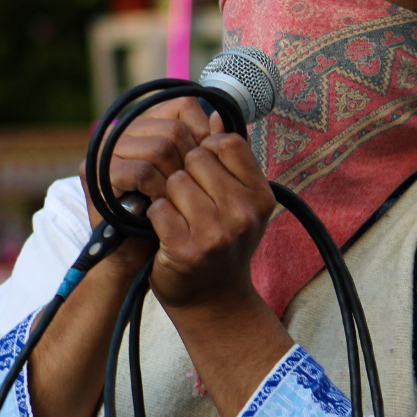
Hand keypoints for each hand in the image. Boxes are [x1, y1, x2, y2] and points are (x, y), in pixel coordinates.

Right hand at [82, 97, 220, 272]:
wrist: (139, 258)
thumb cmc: (176, 220)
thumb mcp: (200, 182)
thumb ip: (211, 151)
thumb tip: (221, 117)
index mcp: (150, 125)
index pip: (185, 107)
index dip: (204, 135)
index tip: (210, 166)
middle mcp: (127, 131)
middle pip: (175, 129)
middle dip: (190, 162)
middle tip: (194, 191)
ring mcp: (109, 149)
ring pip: (160, 148)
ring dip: (174, 179)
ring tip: (176, 201)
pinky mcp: (97, 173)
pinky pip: (141, 171)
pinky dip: (156, 190)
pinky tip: (160, 205)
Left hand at [146, 132, 277, 312]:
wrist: (213, 299)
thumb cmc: (223, 243)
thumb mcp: (239, 202)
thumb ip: (229, 160)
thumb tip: (213, 118)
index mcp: (261, 196)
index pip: (227, 143)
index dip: (206, 149)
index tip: (202, 169)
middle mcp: (244, 214)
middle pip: (197, 158)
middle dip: (185, 173)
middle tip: (188, 199)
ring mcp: (216, 233)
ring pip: (175, 181)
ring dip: (168, 196)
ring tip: (178, 215)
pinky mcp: (186, 249)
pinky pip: (159, 208)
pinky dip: (155, 217)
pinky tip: (165, 231)